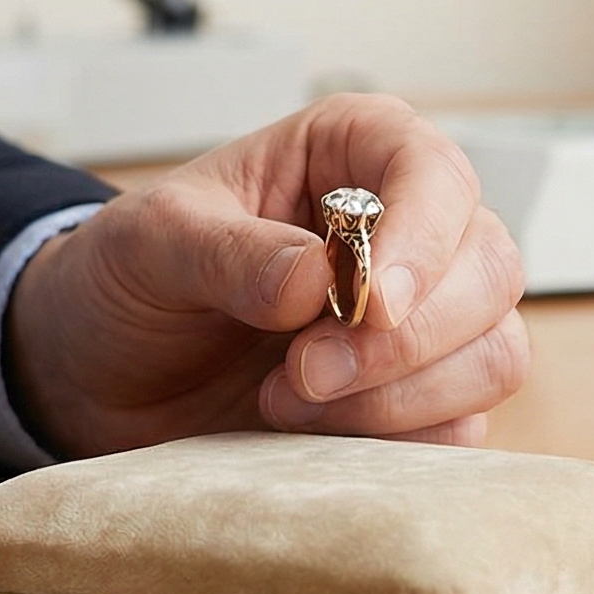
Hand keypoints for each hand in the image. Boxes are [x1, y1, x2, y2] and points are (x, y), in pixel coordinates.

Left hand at [4, 95, 530, 457]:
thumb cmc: (131, 279)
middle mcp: (409, 228)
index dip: (422, 241)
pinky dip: (397, 441)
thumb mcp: (150, 244)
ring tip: (285, 402)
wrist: (100, 374)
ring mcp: (424, 318)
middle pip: (489, 271)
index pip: (438, 176)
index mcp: (355, 152)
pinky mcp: (418, 399)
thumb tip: (317, 279)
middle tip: (300, 374)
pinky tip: (312, 433)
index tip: (367, 304)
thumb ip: (228, 254)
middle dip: (403, 339)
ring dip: (397, 397)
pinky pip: (462, 426)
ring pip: (494, 354)